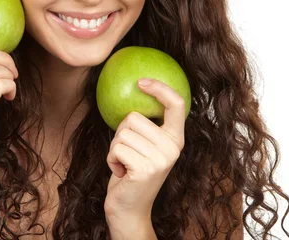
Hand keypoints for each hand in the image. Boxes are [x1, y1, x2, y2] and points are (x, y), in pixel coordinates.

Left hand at [104, 78, 185, 224]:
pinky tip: (120, 172)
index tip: (141, 81)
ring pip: (122, 133)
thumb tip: (134, 89)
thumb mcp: (145, 146)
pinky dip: (111, 159)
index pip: (177, 104)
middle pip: (134, 117)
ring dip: (115, 148)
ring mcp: (161, 159)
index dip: (160, 88)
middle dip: (121, 133)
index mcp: (176, 139)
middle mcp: (173, 148)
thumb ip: (147, 126)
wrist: (129, 208)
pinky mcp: (145, 168)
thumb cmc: (131, 172)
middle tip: (128, 153)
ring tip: (125, 163)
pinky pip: (116, 148)